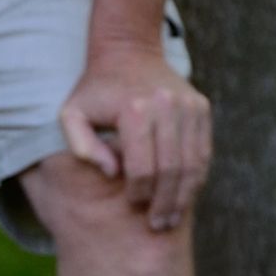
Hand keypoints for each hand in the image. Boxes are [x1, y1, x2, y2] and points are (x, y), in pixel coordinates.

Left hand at [57, 37, 211, 233]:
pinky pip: (203, 151)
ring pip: (193, 163)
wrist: (128, 50)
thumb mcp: (72, 112)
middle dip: (165, 202)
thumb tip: (110, 172)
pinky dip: (197, 177)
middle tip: (159, 225)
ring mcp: (188, 106)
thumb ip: (81, 145)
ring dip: (185, 195)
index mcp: (134, 109)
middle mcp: (166, 106)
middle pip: (171, 168)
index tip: (133, 205)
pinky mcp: (201, 108)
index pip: (142, 166)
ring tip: (174, 217)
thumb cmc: (96, 89)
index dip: (139, 192)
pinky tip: (186, 195)